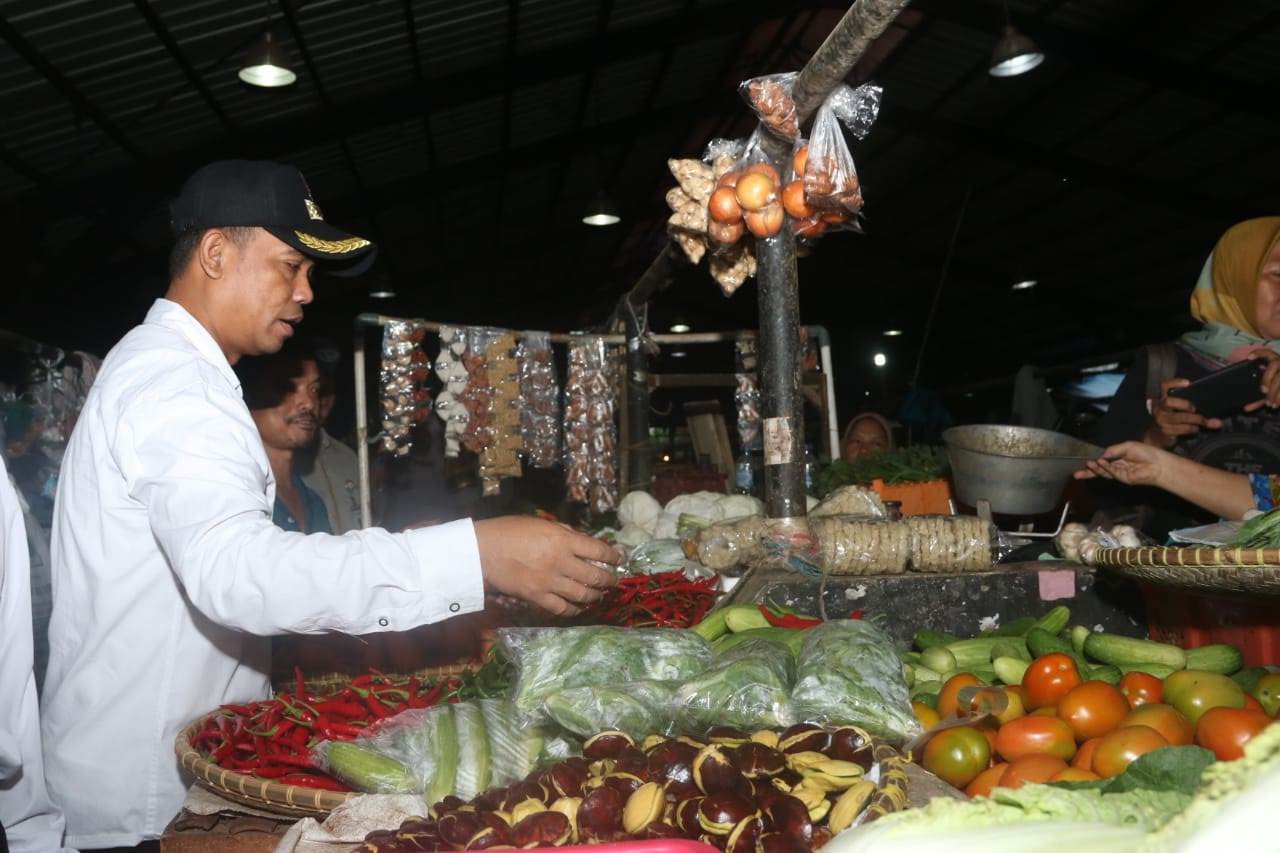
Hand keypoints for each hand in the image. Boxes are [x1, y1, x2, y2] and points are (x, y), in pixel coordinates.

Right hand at [473, 516, 619, 616]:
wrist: (482, 552)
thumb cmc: (509, 531)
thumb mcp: (541, 523)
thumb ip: (564, 533)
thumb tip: (583, 542)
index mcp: (563, 540)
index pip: (599, 550)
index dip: (613, 556)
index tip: (619, 558)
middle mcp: (561, 562)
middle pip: (595, 576)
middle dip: (609, 580)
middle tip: (614, 581)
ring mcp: (550, 582)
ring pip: (583, 595)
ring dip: (596, 596)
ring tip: (600, 595)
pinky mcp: (537, 598)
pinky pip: (563, 608)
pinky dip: (574, 609)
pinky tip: (578, 607)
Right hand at [1074, 441, 1168, 487]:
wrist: (1158, 463)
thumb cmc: (1146, 453)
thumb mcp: (1127, 446)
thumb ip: (1113, 450)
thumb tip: (1101, 455)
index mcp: (1118, 457)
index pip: (1102, 460)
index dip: (1093, 461)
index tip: (1084, 460)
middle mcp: (1117, 466)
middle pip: (1099, 470)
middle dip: (1088, 472)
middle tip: (1076, 474)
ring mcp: (1120, 474)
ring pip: (1104, 472)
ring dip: (1095, 468)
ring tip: (1088, 464)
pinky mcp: (1123, 479)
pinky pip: (1111, 473)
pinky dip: (1105, 468)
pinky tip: (1100, 462)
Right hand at [1146, 377, 1221, 446]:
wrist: (1157, 435)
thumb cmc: (1171, 417)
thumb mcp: (1175, 408)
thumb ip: (1188, 403)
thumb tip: (1210, 407)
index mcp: (1161, 398)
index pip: (1164, 386)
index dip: (1174, 383)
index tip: (1188, 383)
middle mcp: (1159, 408)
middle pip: (1168, 402)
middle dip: (1184, 404)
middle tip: (1194, 408)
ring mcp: (1161, 420)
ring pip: (1179, 417)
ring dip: (1195, 419)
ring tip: (1204, 421)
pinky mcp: (1165, 431)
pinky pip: (1182, 429)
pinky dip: (1192, 428)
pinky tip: (1195, 428)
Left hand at [1244, 351, 1279, 411]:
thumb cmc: (1276, 388)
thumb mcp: (1266, 391)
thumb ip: (1256, 397)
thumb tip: (1246, 407)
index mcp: (1274, 362)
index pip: (1267, 353)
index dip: (1259, 353)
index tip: (1249, 358)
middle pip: (1274, 366)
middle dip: (1267, 378)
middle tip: (1263, 391)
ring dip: (1275, 392)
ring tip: (1269, 403)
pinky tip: (1276, 404)